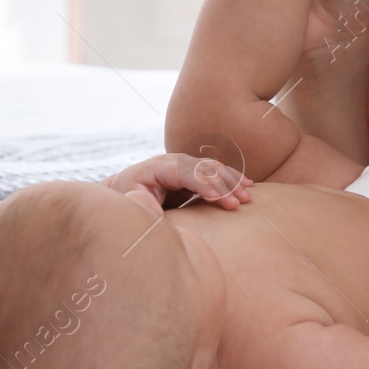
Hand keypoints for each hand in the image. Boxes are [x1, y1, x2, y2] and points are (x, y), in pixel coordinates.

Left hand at [103, 153, 252, 210]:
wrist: (122, 195)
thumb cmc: (126, 205)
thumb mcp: (131, 207)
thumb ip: (142, 207)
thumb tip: (147, 203)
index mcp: (156, 169)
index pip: (185, 172)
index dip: (205, 184)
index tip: (221, 200)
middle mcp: (171, 162)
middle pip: (203, 167)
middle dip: (223, 183)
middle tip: (239, 203)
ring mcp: (182, 166)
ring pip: (213, 168)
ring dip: (232, 180)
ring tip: (247, 195)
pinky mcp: (190, 174)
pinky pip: (215, 173)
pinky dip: (231, 178)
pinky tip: (247, 184)